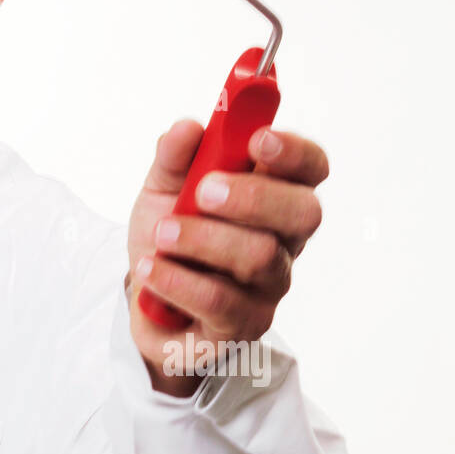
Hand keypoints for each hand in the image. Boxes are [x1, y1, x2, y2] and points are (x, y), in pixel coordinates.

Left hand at [126, 121, 327, 396]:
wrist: (144, 299)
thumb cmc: (168, 235)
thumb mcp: (161, 188)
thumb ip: (173, 157)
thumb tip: (188, 127)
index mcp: (273, 195)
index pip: (311, 169)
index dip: (293, 152)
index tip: (256, 139)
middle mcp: (284, 241)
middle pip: (303, 213)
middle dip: (253, 196)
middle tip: (203, 192)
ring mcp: (269, 286)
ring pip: (259, 257)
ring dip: (202, 239)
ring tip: (162, 236)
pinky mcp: (243, 326)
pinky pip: (220, 301)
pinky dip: (178, 280)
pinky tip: (151, 269)